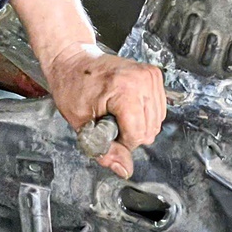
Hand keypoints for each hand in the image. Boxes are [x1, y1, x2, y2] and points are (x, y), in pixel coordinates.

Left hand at [44, 45, 166, 179]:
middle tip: (109, 121)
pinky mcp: (154, 75)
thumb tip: (125, 170)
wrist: (73, 61)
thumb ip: (106, 151)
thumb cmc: (72, 86)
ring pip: (157, 121)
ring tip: (117, 112)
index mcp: (125, 89)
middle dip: (130, 134)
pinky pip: (159, 108)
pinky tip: (127, 107)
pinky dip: (144, 114)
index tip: (105, 130)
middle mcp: (142, 79)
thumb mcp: (82, 124)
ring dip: (138, 124)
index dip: (121, 142)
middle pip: (150, 129)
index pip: (138, 134)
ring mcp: (150, 75)